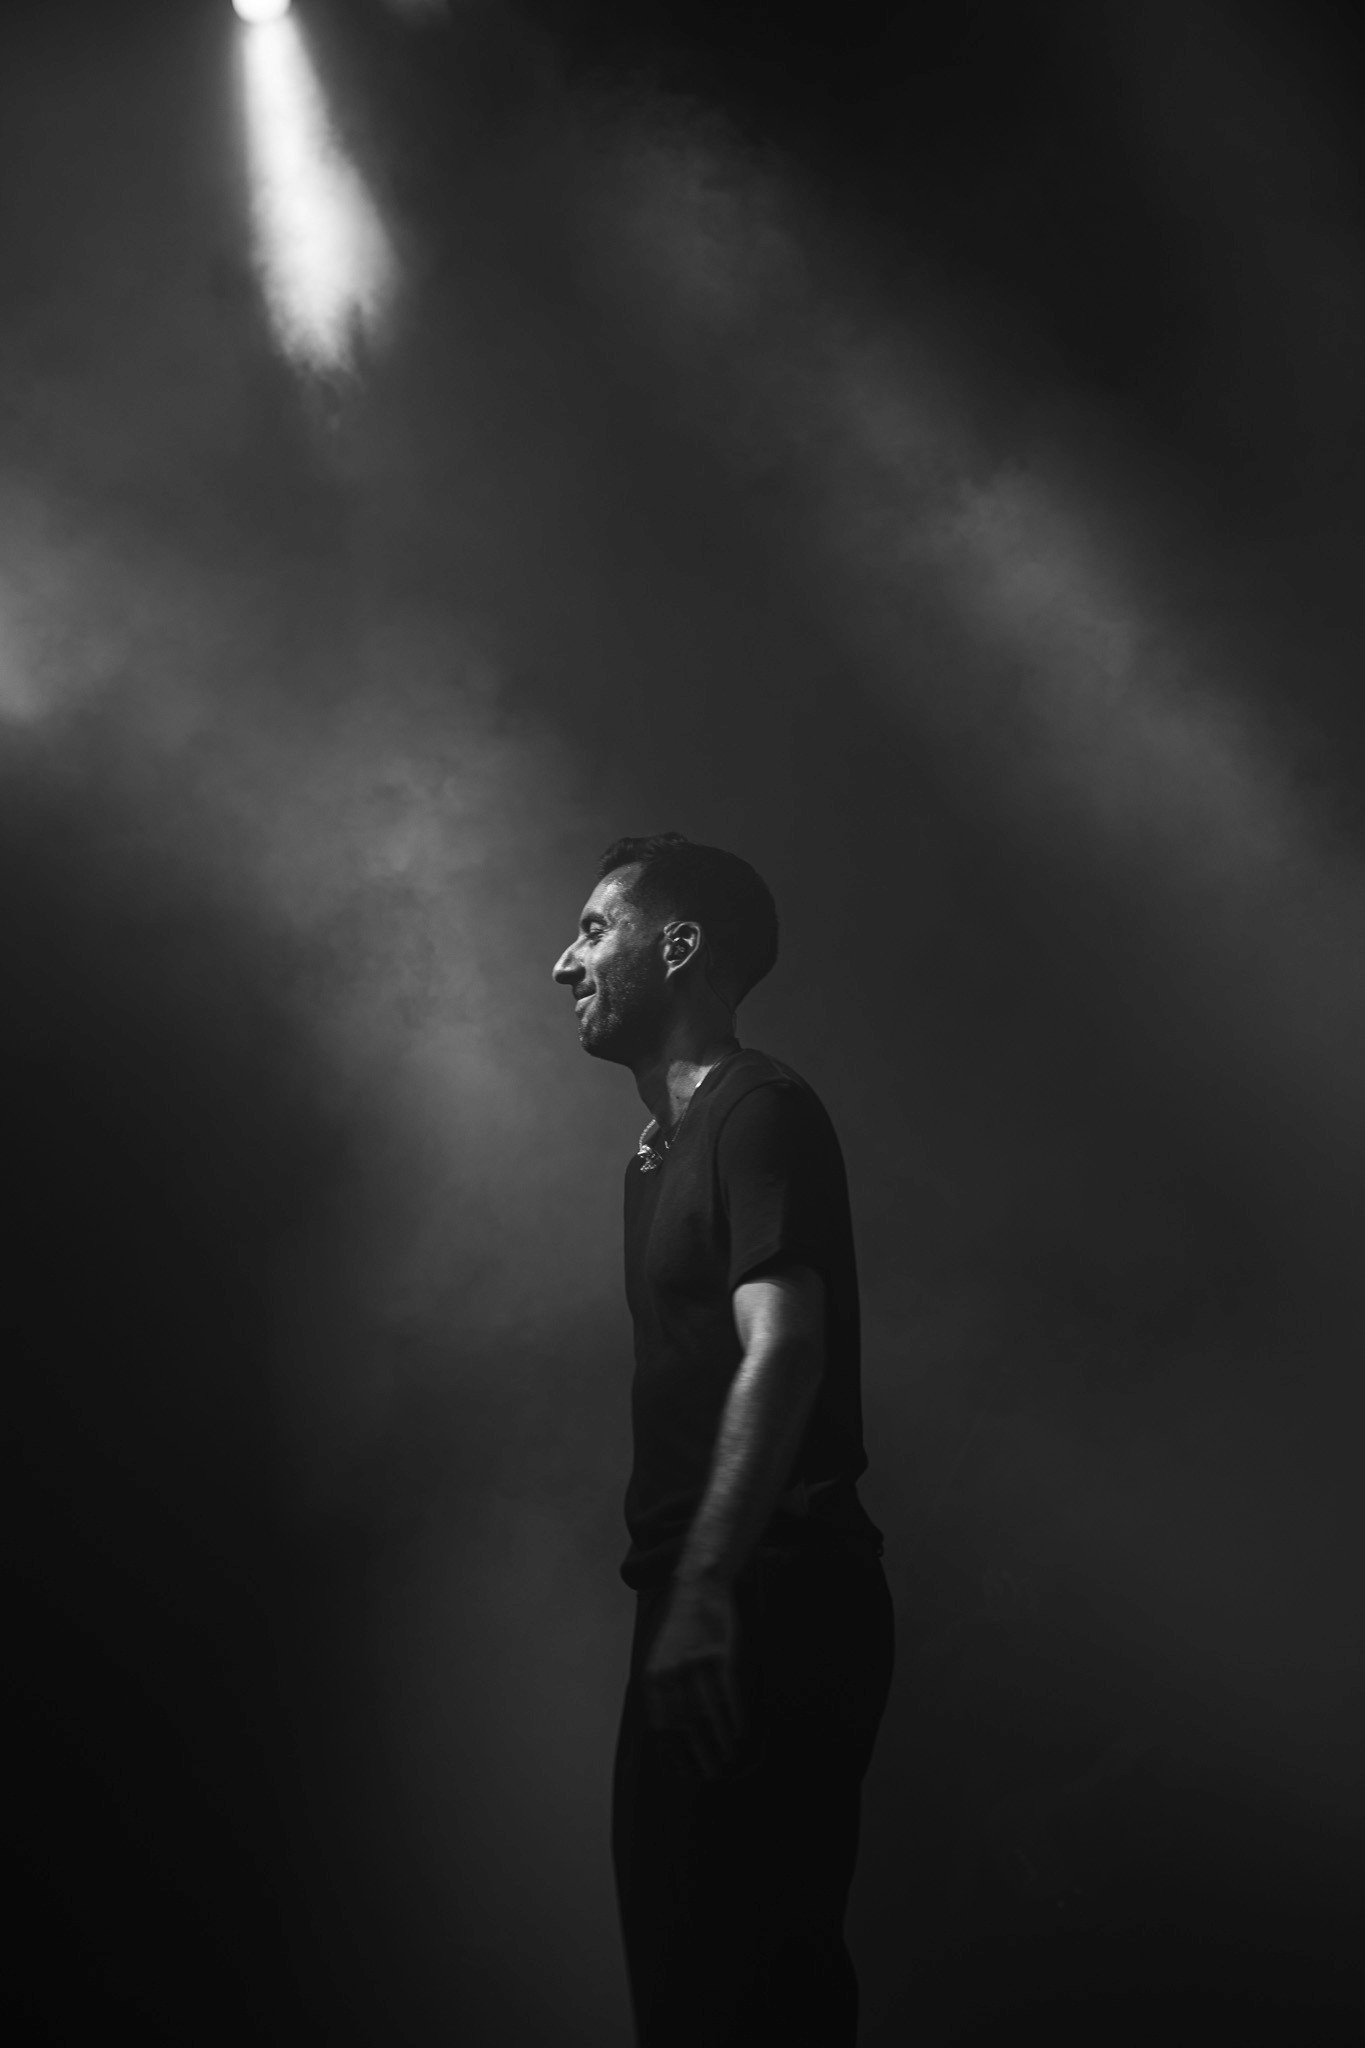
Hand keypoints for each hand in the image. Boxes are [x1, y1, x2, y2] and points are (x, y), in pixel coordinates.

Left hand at [642, 1578, 741, 1779]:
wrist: (698, 1589)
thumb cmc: (682, 1628)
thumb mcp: (661, 1657)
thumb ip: (664, 1690)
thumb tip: (670, 1727)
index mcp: (653, 1677)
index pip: (661, 1725)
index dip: (673, 1751)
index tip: (685, 1771)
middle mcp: (671, 1673)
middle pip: (685, 1724)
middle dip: (698, 1753)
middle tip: (711, 1773)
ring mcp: (695, 1663)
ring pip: (707, 1712)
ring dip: (719, 1740)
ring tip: (728, 1757)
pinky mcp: (718, 1654)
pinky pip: (726, 1693)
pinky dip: (734, 1716)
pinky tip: (740, 1730)